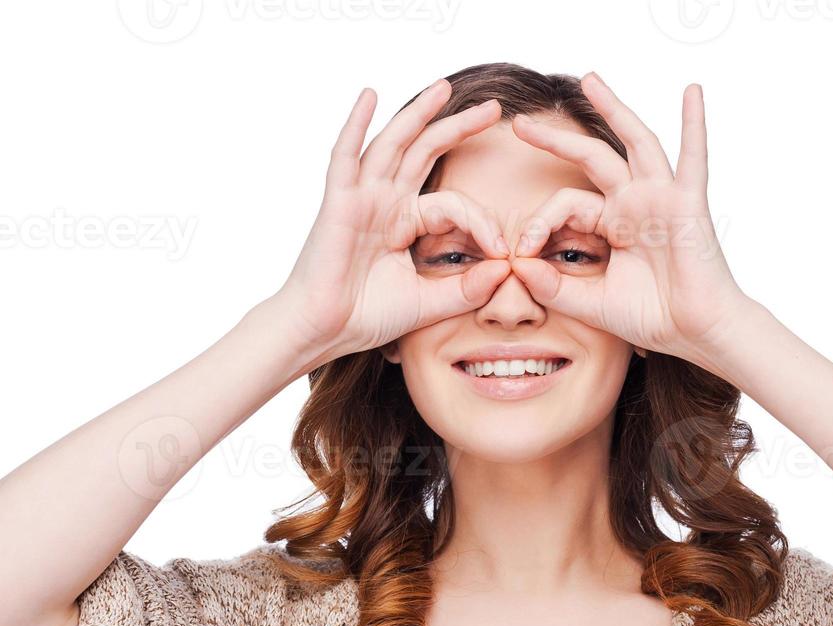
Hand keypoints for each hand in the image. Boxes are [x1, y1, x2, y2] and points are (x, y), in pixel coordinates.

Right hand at [276, 79, 513, 365]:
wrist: (325, 331)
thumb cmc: (366, 316)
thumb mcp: (429, 302)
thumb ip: (467, 289)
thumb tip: (507, 269)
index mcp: (405, 222)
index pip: (454, 205)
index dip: (482, 223)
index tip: (503, 252)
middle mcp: (385, 202)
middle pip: (425, 152)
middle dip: (458, 127)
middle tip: (493, 108)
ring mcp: (362, 198)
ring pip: (393, 144)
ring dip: (417, 114)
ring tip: (444, 88)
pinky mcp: (339, 202)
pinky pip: (346, 156)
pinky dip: (355, 124)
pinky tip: (369, 96)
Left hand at [505, 73, 749, 367]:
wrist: (694, 332)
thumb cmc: (652, 317)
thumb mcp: (591, 303)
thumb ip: (554, 287)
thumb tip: (516, 266)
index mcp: (612, 224)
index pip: (566, 204)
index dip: (538, 223)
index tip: (520, 254)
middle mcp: (635, 203)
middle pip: (591, 157)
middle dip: (556, 140)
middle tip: (520, 124)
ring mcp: (661, 198)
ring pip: (634, 142)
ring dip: (613, 108)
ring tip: (589, 80)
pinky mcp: (687, 204)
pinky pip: (693, 158)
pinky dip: (694, 124)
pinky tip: (692, 91)